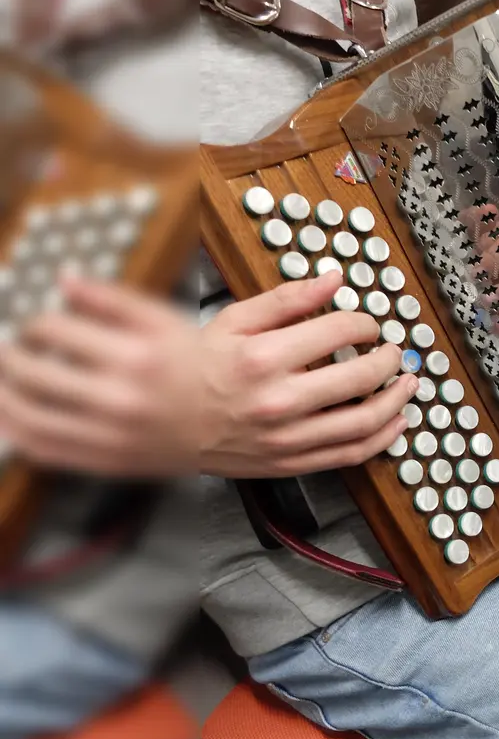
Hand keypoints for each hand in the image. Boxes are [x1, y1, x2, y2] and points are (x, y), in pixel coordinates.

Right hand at [0, 271, 418, 479]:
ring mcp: (286, 436)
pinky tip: (396, 423)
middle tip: (393, 349)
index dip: (364, 323)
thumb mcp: (231, 321)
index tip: (368, 323)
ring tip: (408, 383)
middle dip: (388, 359)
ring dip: (396, 400)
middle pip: (361, 375)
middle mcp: (279, 400)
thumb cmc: (192, 366)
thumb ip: (286, 300)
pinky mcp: (289, 462)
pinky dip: (382, 438)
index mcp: (263, 357)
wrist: (157, 422)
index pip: (340, 332)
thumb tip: (332, 280)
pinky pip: (349, 454)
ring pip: (364, 420)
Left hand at [0, 275, 200, 477]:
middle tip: (7, 349)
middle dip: (9, 355)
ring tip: (0, 381)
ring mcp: (112, 433)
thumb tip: (65, 278)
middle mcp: (120, 397)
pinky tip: (9, 418)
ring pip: (28, 416)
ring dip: (1, 394)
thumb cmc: (200, 367)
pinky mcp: (109, 460)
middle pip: (31, 372)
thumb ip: (112, 298)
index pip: (53, 330)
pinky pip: (46, 450)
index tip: (37, 326)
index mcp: (135, 356)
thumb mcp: (166, 321)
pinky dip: (16, 433)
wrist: (234, 418)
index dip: (36, 323)